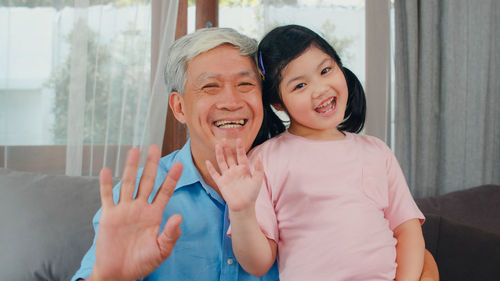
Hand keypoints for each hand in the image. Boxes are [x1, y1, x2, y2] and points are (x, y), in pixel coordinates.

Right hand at [89, 145, 182, 280]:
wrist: (119, 273)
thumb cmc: (142, 262)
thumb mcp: (161, 250)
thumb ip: (170, 234)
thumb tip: (179, 217)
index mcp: (154, 214)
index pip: (165, 192)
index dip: (172, 178)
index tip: (181, 164)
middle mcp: (140, 208)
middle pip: (147, 181)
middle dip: (151, 164)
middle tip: (155, 147)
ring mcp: (124, 210)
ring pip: (128, 183)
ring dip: (130, 167)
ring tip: (134, 150)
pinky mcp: (109, 216)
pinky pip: (107, 197)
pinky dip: (105, 184)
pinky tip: (106, 170)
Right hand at [205, 138, 263, 213]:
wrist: (243, 206)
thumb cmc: (252, 194)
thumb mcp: (257, 180)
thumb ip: (258, 169)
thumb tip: (259, 157)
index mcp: (244, 169)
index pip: (241, 156)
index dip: (240, 148)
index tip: (239, 139)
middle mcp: (234, 170)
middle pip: (230, 157)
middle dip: (227, 148)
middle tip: (225, 138)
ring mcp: (227, 176)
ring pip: (222, 162)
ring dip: (219, 154)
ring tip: (217, 145)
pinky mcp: (221, 182)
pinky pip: (214, 174)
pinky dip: (210, 168)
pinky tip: (207, 161)